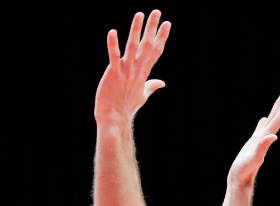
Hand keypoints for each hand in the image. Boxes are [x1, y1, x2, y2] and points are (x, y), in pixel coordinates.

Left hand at [94, 10, 170, 126]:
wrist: (114, 120)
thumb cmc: (126, 108)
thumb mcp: (142, 95)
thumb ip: (151, 86)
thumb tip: (162, 83)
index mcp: (144, 73)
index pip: (155, 51)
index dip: (161, 37)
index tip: (167, 23)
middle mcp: (136, 70)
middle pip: (147, 46)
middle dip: (151, 28)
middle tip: (156, 11)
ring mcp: (125, 72)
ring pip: (132, 47)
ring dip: (136, 30)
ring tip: (139, 14)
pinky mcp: (113, 74)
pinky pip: (113, 57)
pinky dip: (113, 45)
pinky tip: (112, 32)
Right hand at [227, 90, 279, 187]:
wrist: (240, 180)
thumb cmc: (244, 171)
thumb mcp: (253, 159)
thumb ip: (263, 147)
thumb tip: (273, 136)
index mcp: (264, 139)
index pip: (275, 121)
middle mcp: (263, 138)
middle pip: (274, 119)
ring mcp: (258, 141)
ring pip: (268, 123)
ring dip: (274, 112)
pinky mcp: (252, 145)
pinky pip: (259, 130)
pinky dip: (263, 123)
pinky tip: (264, 120)